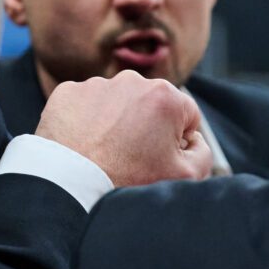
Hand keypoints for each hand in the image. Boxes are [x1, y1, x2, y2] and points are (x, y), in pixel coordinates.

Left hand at [36, 72, 212, 186]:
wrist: (72, 188)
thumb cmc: (129, 182)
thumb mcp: (186, 176)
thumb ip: (202, 152)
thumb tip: (193, 139)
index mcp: (164, 95)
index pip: (185, 114)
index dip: (177, 139)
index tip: (160, 156)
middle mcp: (130, 81)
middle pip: (149, 104)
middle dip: (146, 126)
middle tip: (132, 156)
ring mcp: (95, 85)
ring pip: (116, 103)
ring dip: (115, 122)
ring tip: (105, 151)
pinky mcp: (66, 93)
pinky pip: (84, 106)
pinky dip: (85, 121)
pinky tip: (84, 144)